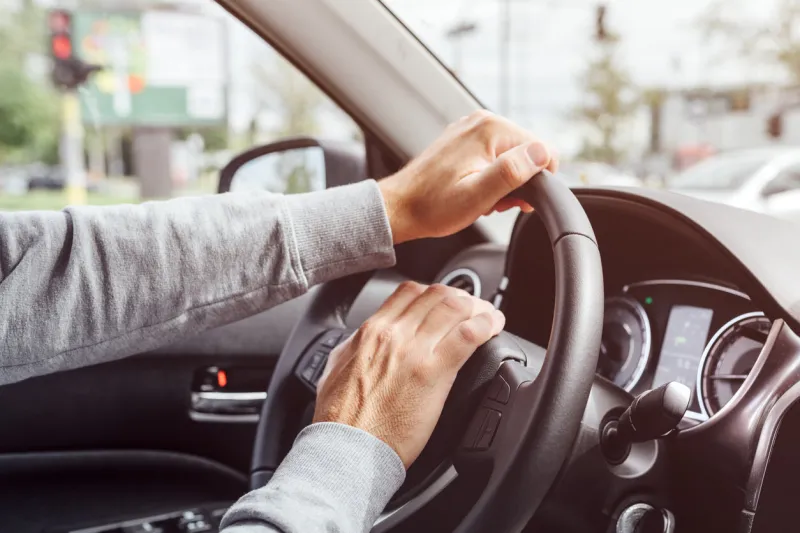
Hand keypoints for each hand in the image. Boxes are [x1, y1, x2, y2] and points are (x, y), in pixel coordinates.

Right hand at [313, 282, 504, 467]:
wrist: (345, 448)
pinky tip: (493, 328)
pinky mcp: (434, 373)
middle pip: (437, 295)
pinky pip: (468, 335)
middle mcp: (393, 334)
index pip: (410, 292)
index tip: (445, 302)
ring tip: (489, 317)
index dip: (435, 293)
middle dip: (460, 297)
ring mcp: (415, 351)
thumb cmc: (339, 417)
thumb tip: (363, 342)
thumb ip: (355, 348)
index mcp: (371, 331)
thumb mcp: (337, 368)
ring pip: (455, 308)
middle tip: (473, 310)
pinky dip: (486, 325)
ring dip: (478, 308)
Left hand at [379, 110, 558, 243]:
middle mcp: (482, 121)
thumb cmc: (433, 206)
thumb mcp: (478, 195)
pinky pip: (494, 157)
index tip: (514, 200)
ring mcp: (471, 129)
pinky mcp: (464, 140)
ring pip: (511, 157)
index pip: (544, 150)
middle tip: (492, 202)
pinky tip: (472, 189)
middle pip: (527, 153)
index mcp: (491, 128)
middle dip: (518, 182)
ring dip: (503, 182)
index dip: (537, 181)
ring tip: (480, 198)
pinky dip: (490, 176)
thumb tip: (542, 153)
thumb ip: (512, 172)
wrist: (400, 208)